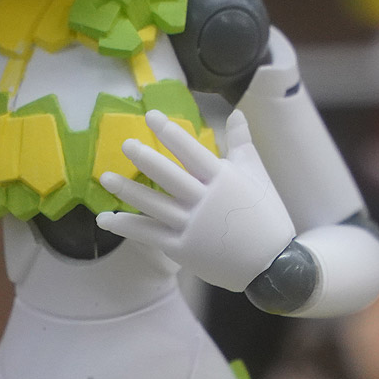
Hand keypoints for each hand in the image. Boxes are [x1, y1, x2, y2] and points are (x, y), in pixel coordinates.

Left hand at [96, 109, 294, 291]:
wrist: (273, 265)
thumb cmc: (266, 216)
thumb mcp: (258, 176)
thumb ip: (242, 143)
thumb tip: (236, 113)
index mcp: (223, 180)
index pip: (192, 151)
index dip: (171, 133)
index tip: (151, 116)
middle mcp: (205, 201)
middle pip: (170, 177)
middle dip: (146, 159)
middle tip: (126, 145)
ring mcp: (192, 227)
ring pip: (155, 205)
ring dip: (128, 191)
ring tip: (105, 177)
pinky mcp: (183, 249)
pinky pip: (150, 235)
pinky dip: (127, 226)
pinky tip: (106, 219)